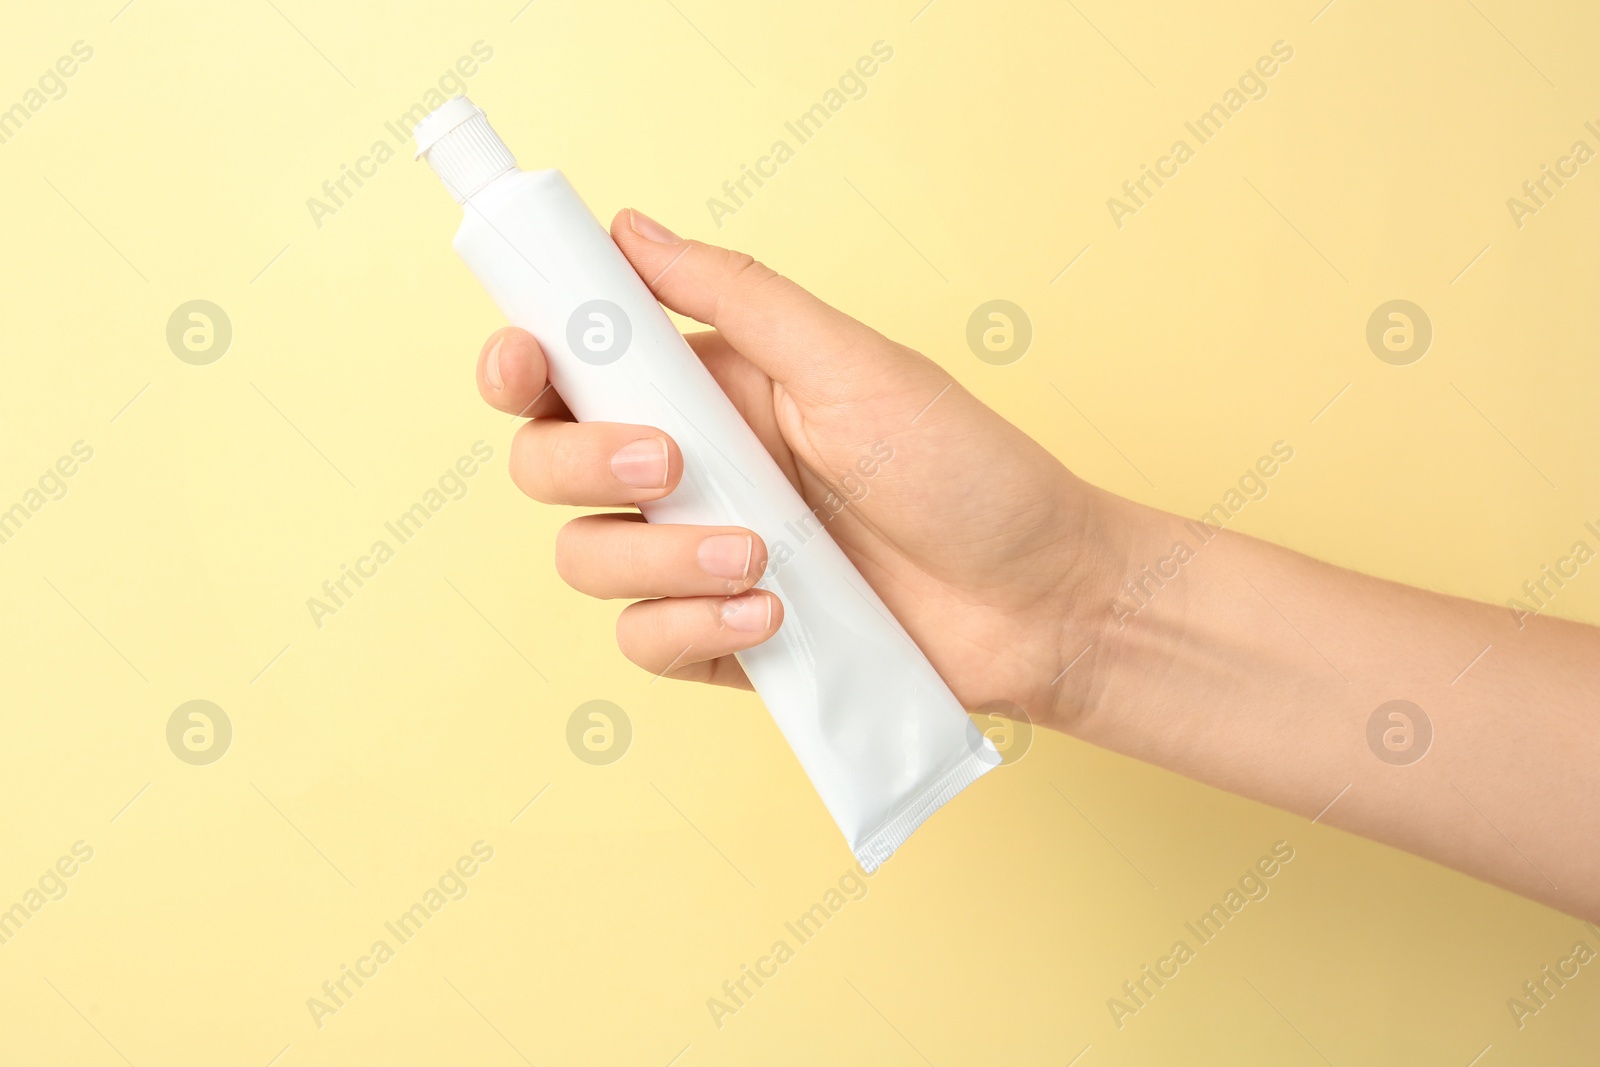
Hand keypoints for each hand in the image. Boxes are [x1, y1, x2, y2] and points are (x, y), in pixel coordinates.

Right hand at [473, 209, 1118, 725]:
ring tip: (760, 557)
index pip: (573, 369)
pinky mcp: (723, 637)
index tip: (525, 364)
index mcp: (712, 390)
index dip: (523, 363)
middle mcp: (691, 471)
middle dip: (581, 464)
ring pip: (586, 560)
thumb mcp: (854, 365)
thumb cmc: (966, 470)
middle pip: (547, 465)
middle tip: (673, 467)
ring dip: (655, 559)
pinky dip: (693, 627)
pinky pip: (645, 641)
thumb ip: (738, 298)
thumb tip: (630, 228)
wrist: (1040, 600)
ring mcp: (700, 559)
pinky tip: (774, 616)